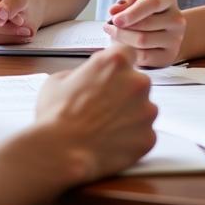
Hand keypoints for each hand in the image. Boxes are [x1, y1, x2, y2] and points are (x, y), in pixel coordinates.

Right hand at [35, 45, 156, 182]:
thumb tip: (89, 79)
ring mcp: (146, 111)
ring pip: (143, 109)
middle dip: (124, 92)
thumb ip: (82, 73)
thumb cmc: (56, 115)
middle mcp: (136, 82)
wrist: (60, 151)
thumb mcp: (59, 79)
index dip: (117, 65)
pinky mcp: (149, 137)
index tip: (112, 74)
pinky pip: (144, 134)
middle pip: (137, 82)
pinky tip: (111, 141)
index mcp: (114, 62)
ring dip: (130, 115)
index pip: (127, 53)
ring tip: (104, 127)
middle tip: (103, 106)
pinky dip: (132, 138)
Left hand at [103, 0, 185, 66]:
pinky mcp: (169, 56)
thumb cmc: (145, 8)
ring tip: (112, 34)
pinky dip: (130, 52)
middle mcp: (176, 19)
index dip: (132, 12)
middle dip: (122, 26)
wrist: (160, 29)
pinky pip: (144, 56)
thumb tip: (115, 10)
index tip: (115, 19)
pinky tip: (122, 46)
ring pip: (143, 40)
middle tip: (108, 27)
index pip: (153, 3)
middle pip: (146, 24)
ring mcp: (175, 39)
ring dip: (122, 39)